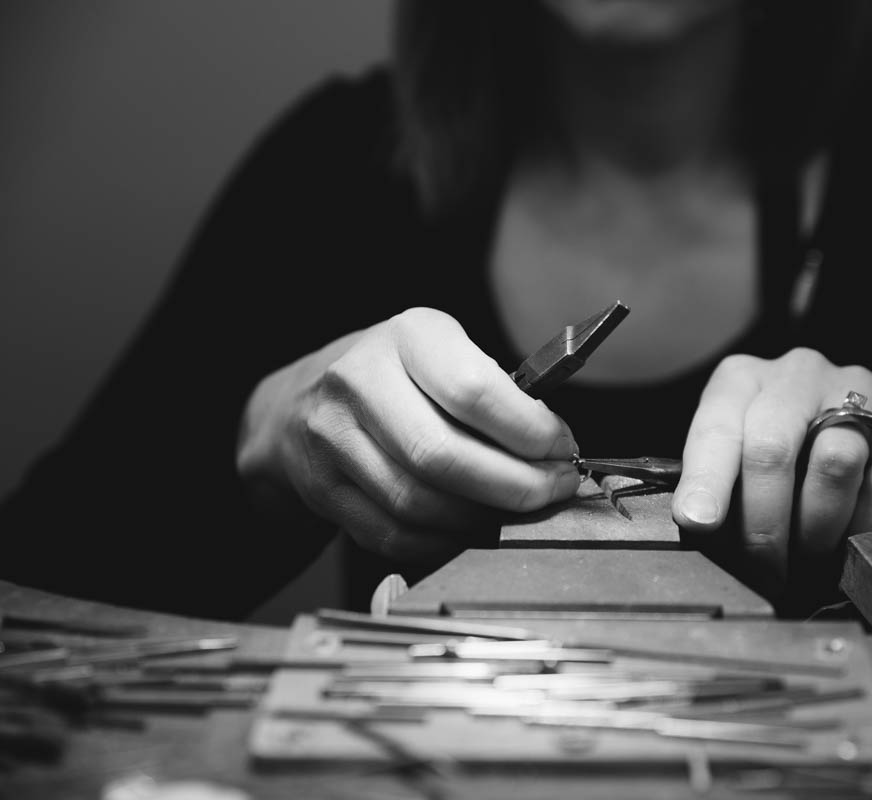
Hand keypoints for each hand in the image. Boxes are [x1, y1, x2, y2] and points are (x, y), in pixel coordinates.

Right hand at [236, 308, 580, 562]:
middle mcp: (360, 381)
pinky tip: (472, 530)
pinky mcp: (322, 490)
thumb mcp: (442, 353)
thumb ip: (496, 391)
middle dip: (515, 487)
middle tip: (553, 492)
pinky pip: (394, 535)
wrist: (297, 403)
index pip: (475, 392)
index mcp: (407, 336)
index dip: (531, 433)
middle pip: (444, 456)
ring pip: (419, 503)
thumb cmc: (396, 377)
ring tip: (516, 513)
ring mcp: (333, 438)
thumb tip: (556, 452)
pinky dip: (444, 542)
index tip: (563, 450)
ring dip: (482, 519)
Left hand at [672, 348, 871, 591]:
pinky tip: (849, 540)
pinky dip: (861, 527)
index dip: (706, 480)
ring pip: (833, 464)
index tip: (699, 522)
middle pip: (771, 448)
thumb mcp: (740, 465)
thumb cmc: (792, 462)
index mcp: (743, 380)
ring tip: (807, 556)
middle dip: (763, 524)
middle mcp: (797, 374)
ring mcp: (857, 391)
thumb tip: (696, 524)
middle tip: (764, 570)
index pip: (716, 427)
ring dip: (816, 529)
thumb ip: (717, 486)